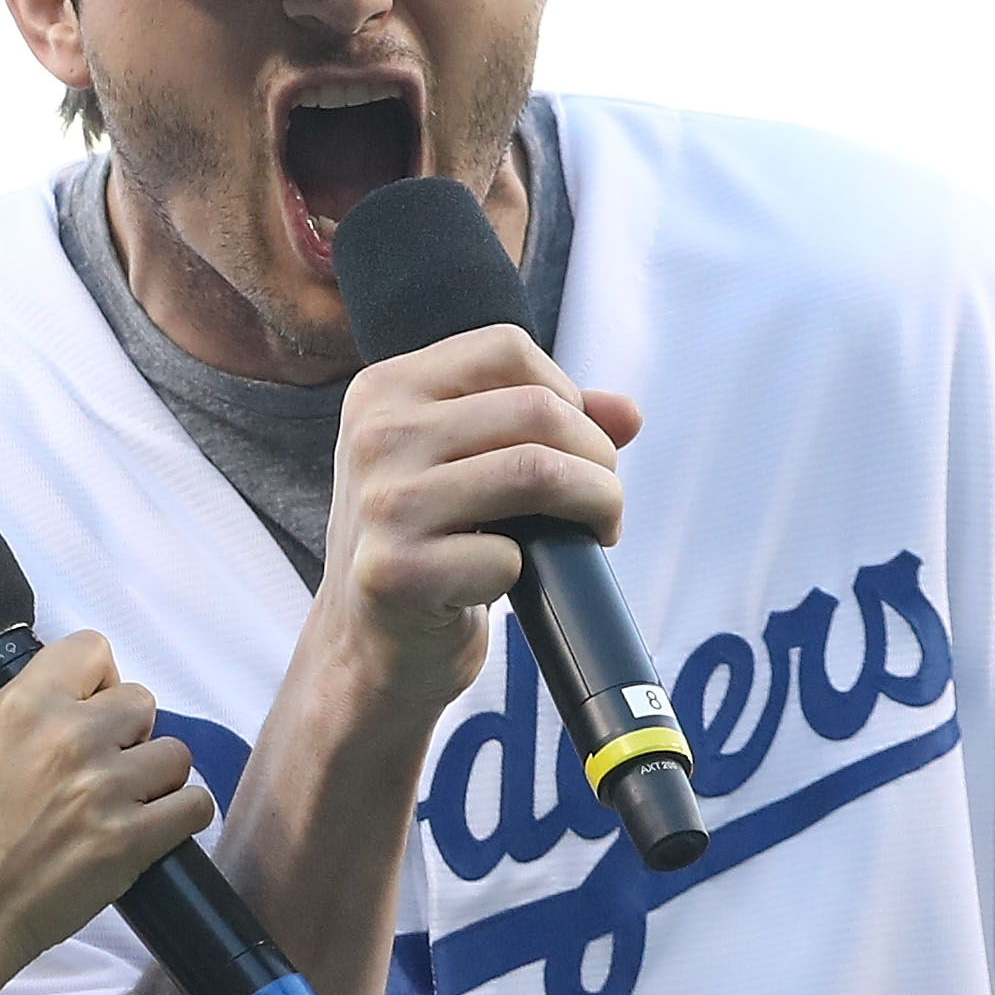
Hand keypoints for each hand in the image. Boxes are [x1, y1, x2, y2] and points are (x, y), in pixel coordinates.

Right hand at [0, 631, 213, 987]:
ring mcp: (104, 788)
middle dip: (128, 732)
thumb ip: (27, 720)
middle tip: (104, 767)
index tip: (90, 707)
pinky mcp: (131, 840)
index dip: (97, 681)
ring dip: (156, 777)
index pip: (93, 648)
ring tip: (125, 803)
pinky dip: (180, 815)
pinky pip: (194, 804)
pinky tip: (152, 827)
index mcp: (23, 706)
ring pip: (175, 753)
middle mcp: (68, 737)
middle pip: (142, 700)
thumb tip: (74, 709)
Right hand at [322, 324, 641, 708]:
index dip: (564, 393)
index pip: (506, 349)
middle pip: (536, 408)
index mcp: (383, 391)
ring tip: (595, 530)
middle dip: (598, 458)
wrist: (367, 646)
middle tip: (601, 503)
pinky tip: (509, 582)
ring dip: (594, 505)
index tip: (572, 444)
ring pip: (536, 471)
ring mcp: (381, 504)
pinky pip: (507, 556)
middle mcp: (375, 436)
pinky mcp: (394, 572)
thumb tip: (626, 413)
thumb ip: (541, 425)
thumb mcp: (466, 465)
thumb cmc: (427, 546)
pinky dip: (528, 571)